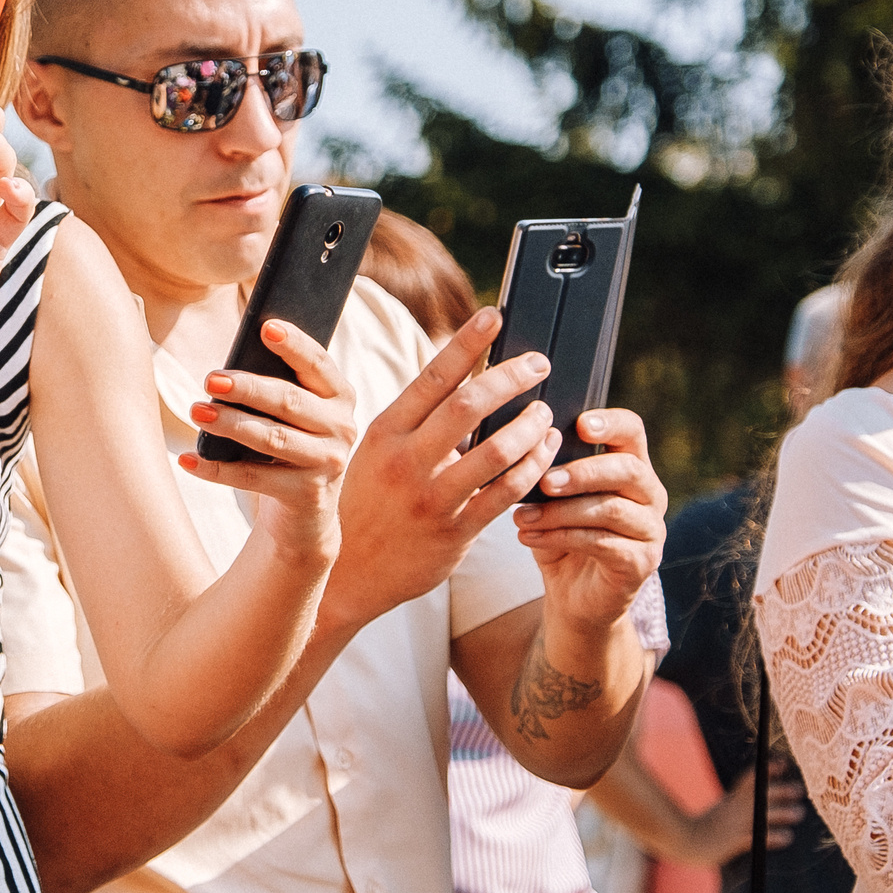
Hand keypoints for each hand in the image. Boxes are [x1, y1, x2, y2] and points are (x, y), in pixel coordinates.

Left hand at [180, 319, 356, 565]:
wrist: (305, 513)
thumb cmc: (289, 445)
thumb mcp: (292, 414)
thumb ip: (276, 386)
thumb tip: (226, 370)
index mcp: (340, 396)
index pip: (317, 363)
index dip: (294, 344)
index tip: (266, 327)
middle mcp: (342, 427)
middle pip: (289, 401)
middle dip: (248, 388)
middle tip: (210, 379)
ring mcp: (328, 463)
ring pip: (272, 438)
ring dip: (230, 424)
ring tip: (197, 411)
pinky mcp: (307, 495)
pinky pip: (255, 478)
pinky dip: (217, 469)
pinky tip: (189, 460)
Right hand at [321, 307, 565, 629]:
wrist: (347, 576)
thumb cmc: (364, 504)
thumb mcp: (372, 453)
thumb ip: (412, 419)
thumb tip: (458, 374)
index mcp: (383, 433)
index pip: (432, 376)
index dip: (467, 342)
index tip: (494, 316)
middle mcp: (405, 462)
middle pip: (470, 405)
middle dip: (512, 377)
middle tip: (538, 362)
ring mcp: (431, 498)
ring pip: (497, 450)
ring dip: (531, 425)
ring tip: (545, 413)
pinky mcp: (454, 532)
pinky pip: (507, 494)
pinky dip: (534, 468)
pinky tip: (545, 453)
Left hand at [513, 408, 666, 627]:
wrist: (574, 597)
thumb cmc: (562, 537)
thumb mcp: (553, 501)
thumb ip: (549, 472)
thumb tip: (522, 444)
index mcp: (631, 468)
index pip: (632, 431)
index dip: (610, 423)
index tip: (579, 425)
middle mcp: (650, 495)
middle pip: (627, 469)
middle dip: (582, 473)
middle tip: (544, 481)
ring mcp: (650, 531)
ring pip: (610, 509)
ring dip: (561, 511)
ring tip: (521, 516)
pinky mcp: (641, 563)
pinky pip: (602, 543)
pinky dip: (561, 537)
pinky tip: (529, 536)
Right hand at [686, 761, 804, 867]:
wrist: (682, 842)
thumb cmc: (696, 831)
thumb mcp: (715, 814)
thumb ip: (730, 810)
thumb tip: (744, 805)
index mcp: (729, 801)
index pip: (749, 780)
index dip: (766, 771)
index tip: (781, 764)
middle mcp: (733, 809)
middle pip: (760, 795)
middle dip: (781, 791)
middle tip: (799, 789)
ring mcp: (734, 824)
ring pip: (762, 815)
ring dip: (782, 813)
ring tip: (799, 813)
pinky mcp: (734, 841)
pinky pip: (756, 838)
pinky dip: (772, 837)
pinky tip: (786, 837)